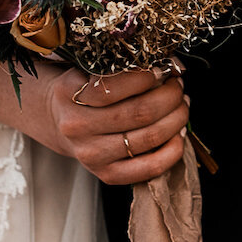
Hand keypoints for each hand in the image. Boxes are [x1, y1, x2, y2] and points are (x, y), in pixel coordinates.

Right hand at [42, 68, 189, 186]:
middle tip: (177, 86)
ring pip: (150, 137)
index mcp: (69, 95)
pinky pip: (151, 166)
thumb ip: (122, 68)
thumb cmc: (83, 93)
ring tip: (181, 106)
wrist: (59, 122)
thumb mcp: (89, 72)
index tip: (161, 70)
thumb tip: (170, 67)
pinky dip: (174, 149)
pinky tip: (178, 133)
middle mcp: (77, 126)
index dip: (145, 77)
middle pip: (139, 112)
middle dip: (170, 96)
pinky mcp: (108, 174)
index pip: (111, 87)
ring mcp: (92, 154)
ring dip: (177, 118)